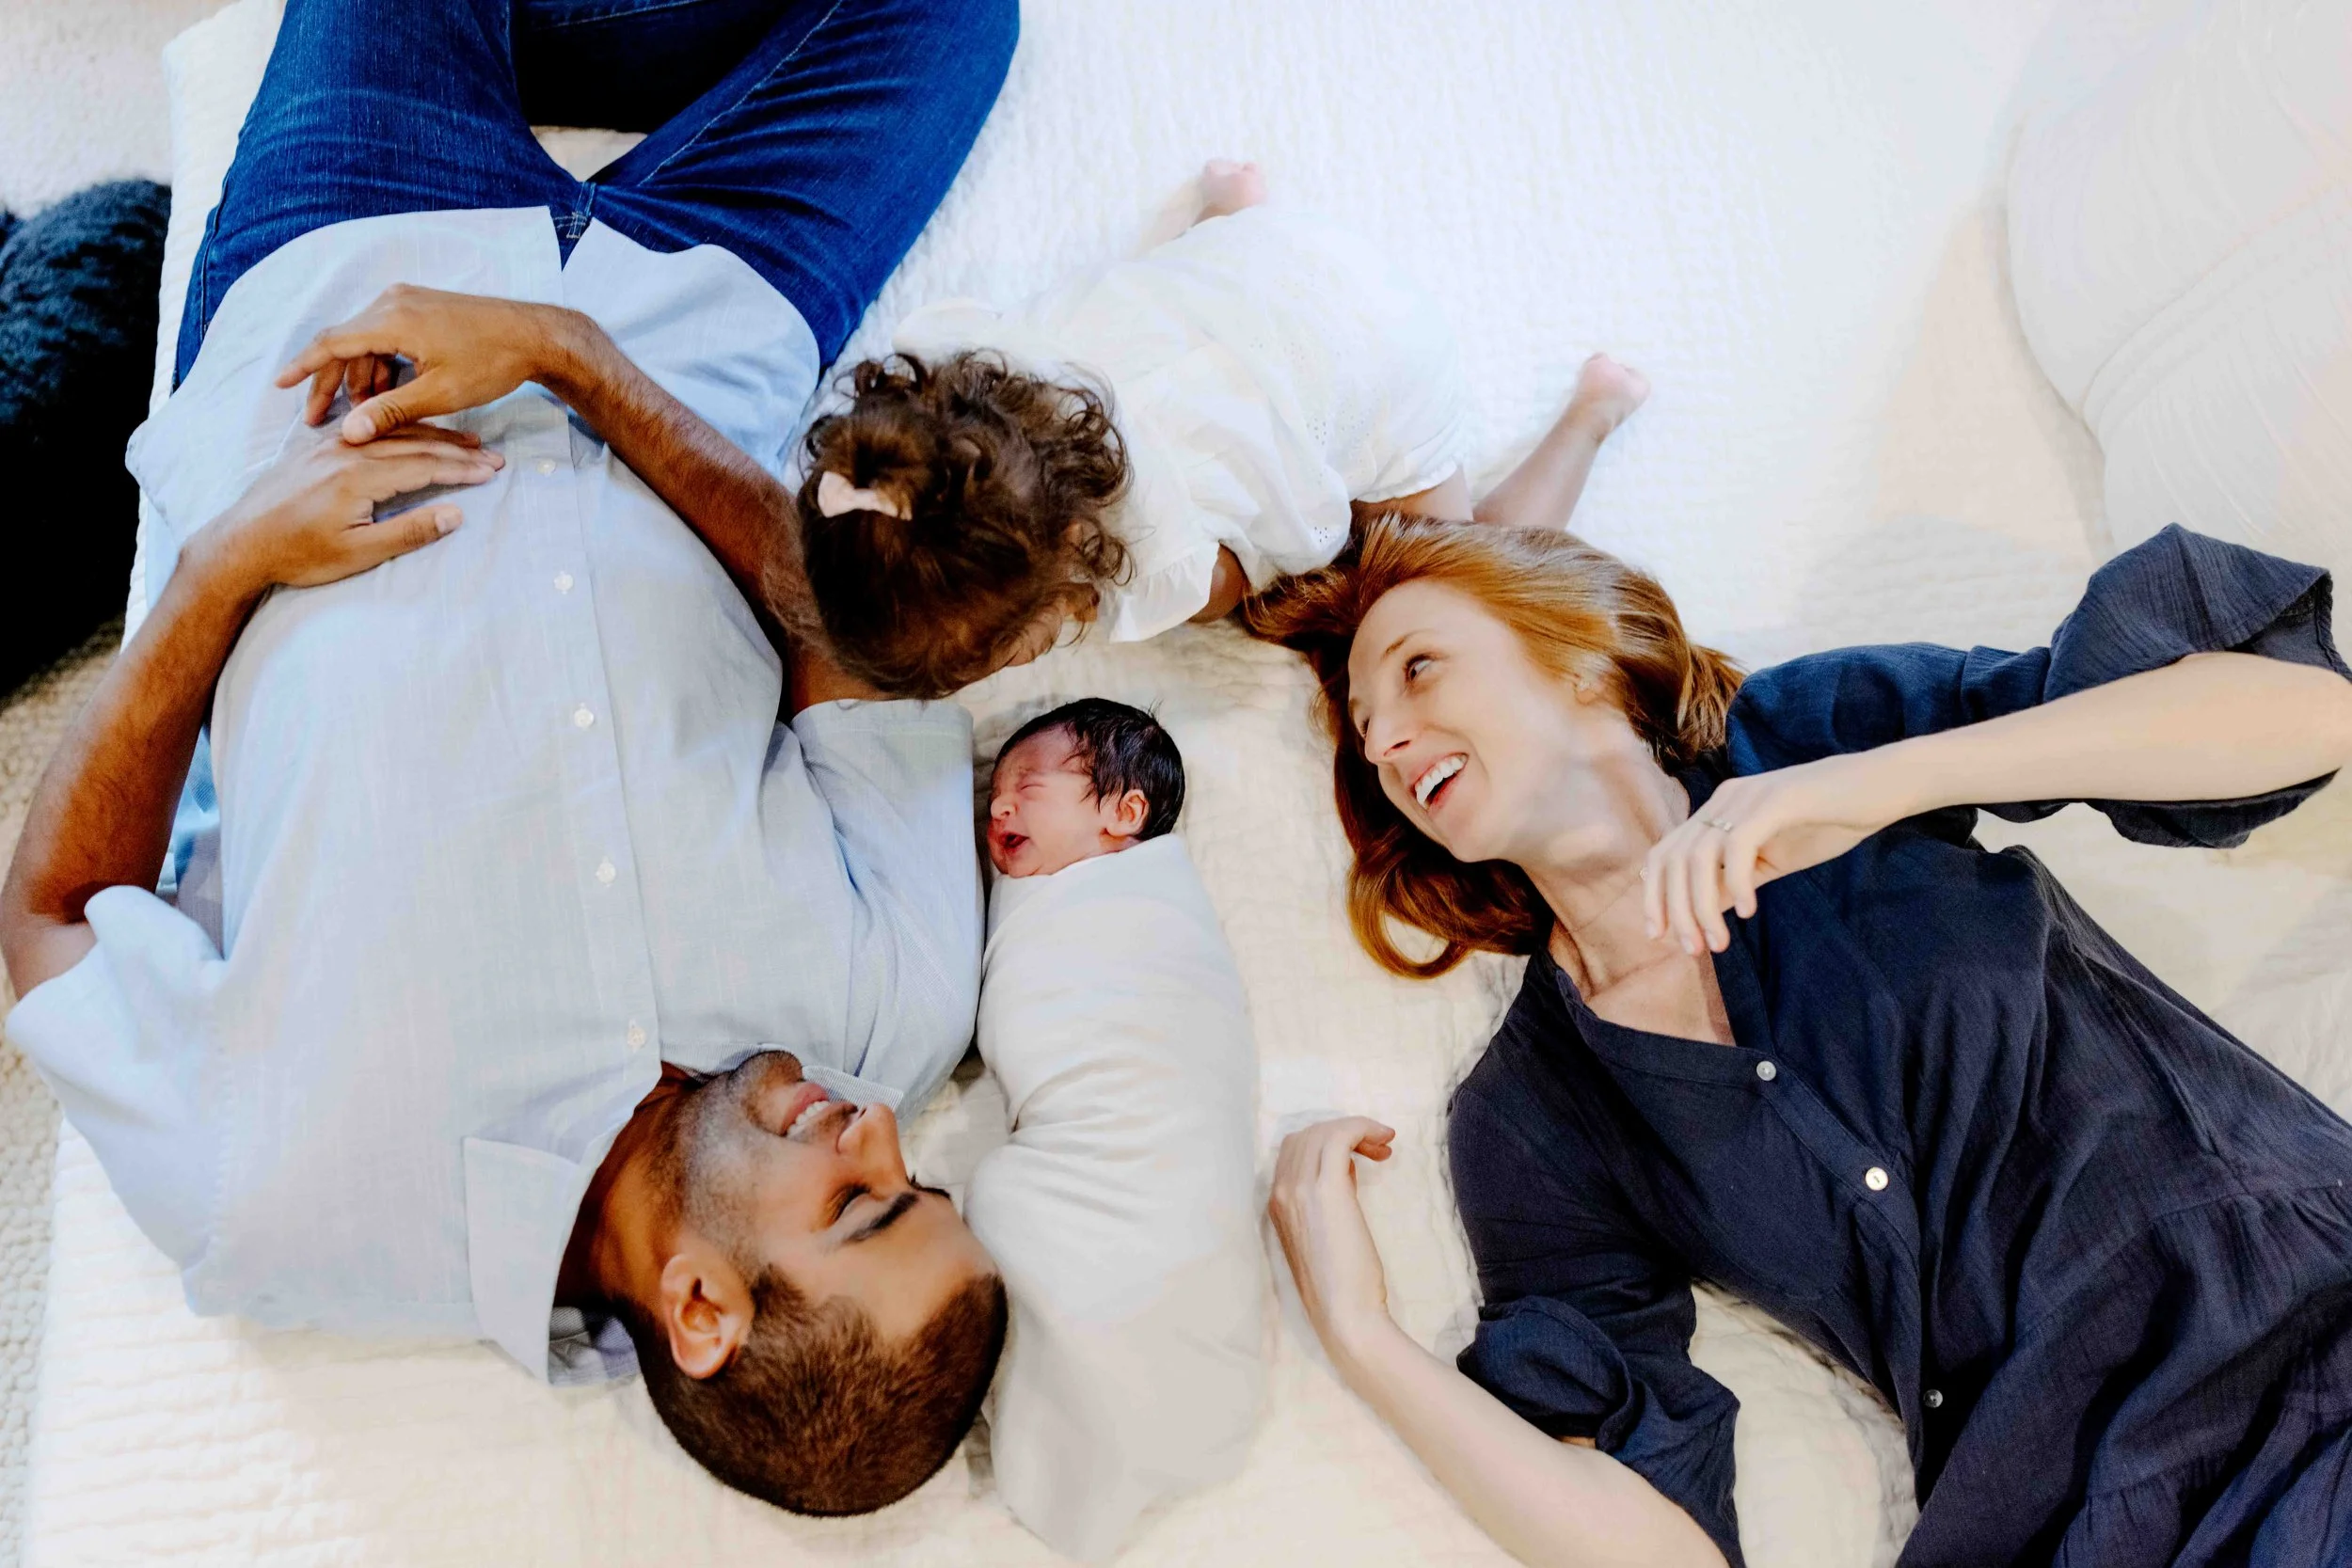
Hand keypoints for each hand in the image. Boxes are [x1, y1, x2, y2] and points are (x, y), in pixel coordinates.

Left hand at [188, 425, 500, 596]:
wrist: (239, 543)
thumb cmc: (299, 555)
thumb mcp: (358, 553)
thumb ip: (409, 531)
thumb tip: (455, 514)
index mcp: (358, 477)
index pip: (424, 466)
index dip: (462, 469)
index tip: (493, 472)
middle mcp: (345, 453)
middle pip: (413, 444)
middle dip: (456, 451)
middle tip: (491, 456)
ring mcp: (328, 447)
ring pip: (390, 434)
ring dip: (431, 437)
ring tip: (464, 442)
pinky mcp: (315, 450)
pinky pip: (365, 432)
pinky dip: (397, 431)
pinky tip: (411, 433)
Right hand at [275, 285, 584, 441]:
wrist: (535, 335)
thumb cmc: (491, 363)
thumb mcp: (439, 394)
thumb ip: (390, 412)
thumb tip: (349, 433)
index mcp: (391, 319)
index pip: (331, 343)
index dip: (303, 367)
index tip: (279, 386)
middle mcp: (393, 302)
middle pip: (345, 343)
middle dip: (332, 382)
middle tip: (318, 418)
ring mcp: (408, 301)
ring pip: (367, 342)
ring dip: (361, 377)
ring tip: (362, 416)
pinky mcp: (422, 307)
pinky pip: (387, 336)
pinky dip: (382, 364)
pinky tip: (387, 394)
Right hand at [1269, 1116, 1397, 1370]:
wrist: (1345, 1315)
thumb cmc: (1343, 1284)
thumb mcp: (1325, 1235)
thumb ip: (1326, 1201)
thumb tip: (1347, 1169)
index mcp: (1276, 1204)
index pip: (1294, 1149)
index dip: (1328, 1142)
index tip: (1362, 1157)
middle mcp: (1280, 1191)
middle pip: (1307, 1134)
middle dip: (1344, 1132)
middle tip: (1378, 1148)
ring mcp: (1299, 1189)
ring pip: (1323, 1131)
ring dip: (1356, 1128)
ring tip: (1384, 1146)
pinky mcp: (1327, 1190)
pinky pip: (1340, 1136)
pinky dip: (1363, 1127)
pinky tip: (1385, 1140)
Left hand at [1643, 749, 1922, 954]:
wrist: (1881, 788)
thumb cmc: (1828, 824)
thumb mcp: (1771, 862)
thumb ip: (1732, 881)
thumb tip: (1698, 912)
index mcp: (1719, 811)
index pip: (1666, 853)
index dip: (1654, 895)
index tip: (1659, 935)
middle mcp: (1724, 800)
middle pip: (1673, 858)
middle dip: (1675, 909)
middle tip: (1692, 949)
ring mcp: (1748, 797)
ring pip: (1699, 857)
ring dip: (1703, 907)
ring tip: (1719, 943)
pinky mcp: (1775, 801)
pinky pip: (1738, 846)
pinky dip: (1736, 883)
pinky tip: (1748, 911)